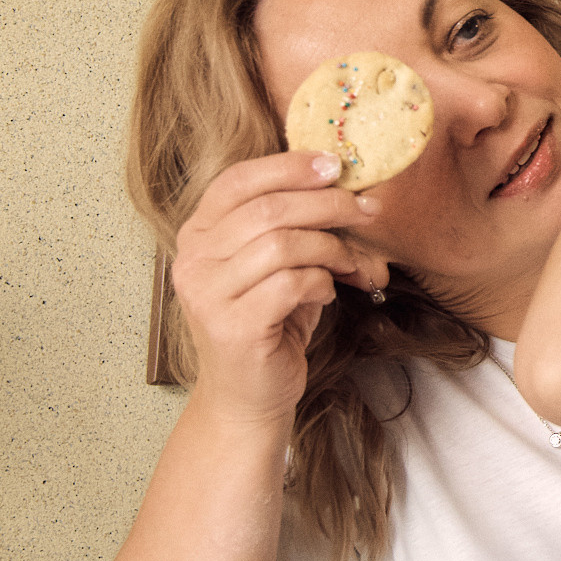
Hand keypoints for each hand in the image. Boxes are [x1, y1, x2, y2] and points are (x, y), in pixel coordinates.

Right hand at [168, 153, 377, 425]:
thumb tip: (346, 182)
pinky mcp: (232, 327)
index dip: (289, 166)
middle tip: (367, 210)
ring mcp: (207, 295)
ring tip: (350, 263)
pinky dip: (322, 282)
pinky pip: (291, 283)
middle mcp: (192, 260)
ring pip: (282, 243)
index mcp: (198, 234)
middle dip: (329, 204)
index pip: (237, 179)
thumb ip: (296, 224)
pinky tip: (327, 293)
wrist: (249, 395)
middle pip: (268, 208)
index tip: (336, 165)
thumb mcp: (279, 264)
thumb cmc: (270, 322)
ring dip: (331, 247)